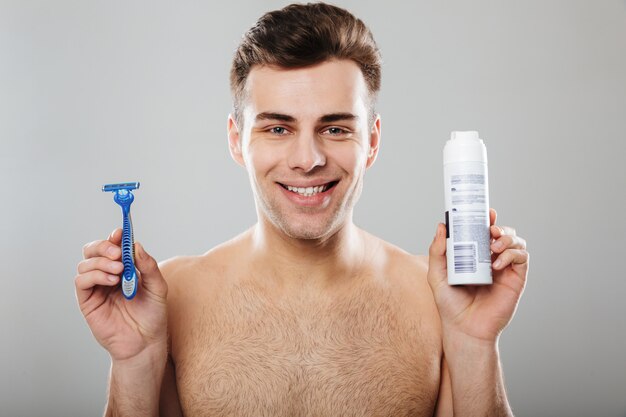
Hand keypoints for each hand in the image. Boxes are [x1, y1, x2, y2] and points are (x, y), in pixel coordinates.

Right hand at [75, 228, 167, 360]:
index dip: (115, 237)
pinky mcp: (87, 301)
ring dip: (101, 262)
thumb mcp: (158, 287)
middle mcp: (107, 275)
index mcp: (124, 269)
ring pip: (85, 263)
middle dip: (103, 246)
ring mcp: (96, 288)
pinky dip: (94, 275)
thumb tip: (136, 246)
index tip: (121, 233)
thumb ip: (149, 266)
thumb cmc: (153, 315)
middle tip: (118, 252)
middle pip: (93, 250)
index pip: (113, 246)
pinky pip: (81, 281)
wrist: (146, 342)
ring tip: (118, 272)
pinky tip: (111, 280)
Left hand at [427, 208, 528, 342]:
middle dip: (499, 226)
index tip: (485, 212)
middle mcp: (491, 259)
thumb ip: (437, 250)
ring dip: (507, 239)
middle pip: (503, 233)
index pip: (484, 231)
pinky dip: (511, 255)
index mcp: (474, 255)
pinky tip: (496, 264)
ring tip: (493, 247)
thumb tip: (442, 226)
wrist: (464, 328)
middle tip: (490, 229)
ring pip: (516, 242)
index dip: (487, 219)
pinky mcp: (516, 279)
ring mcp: (505, 268)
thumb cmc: (450, 303)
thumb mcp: (436, 274)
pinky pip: (521, 258)